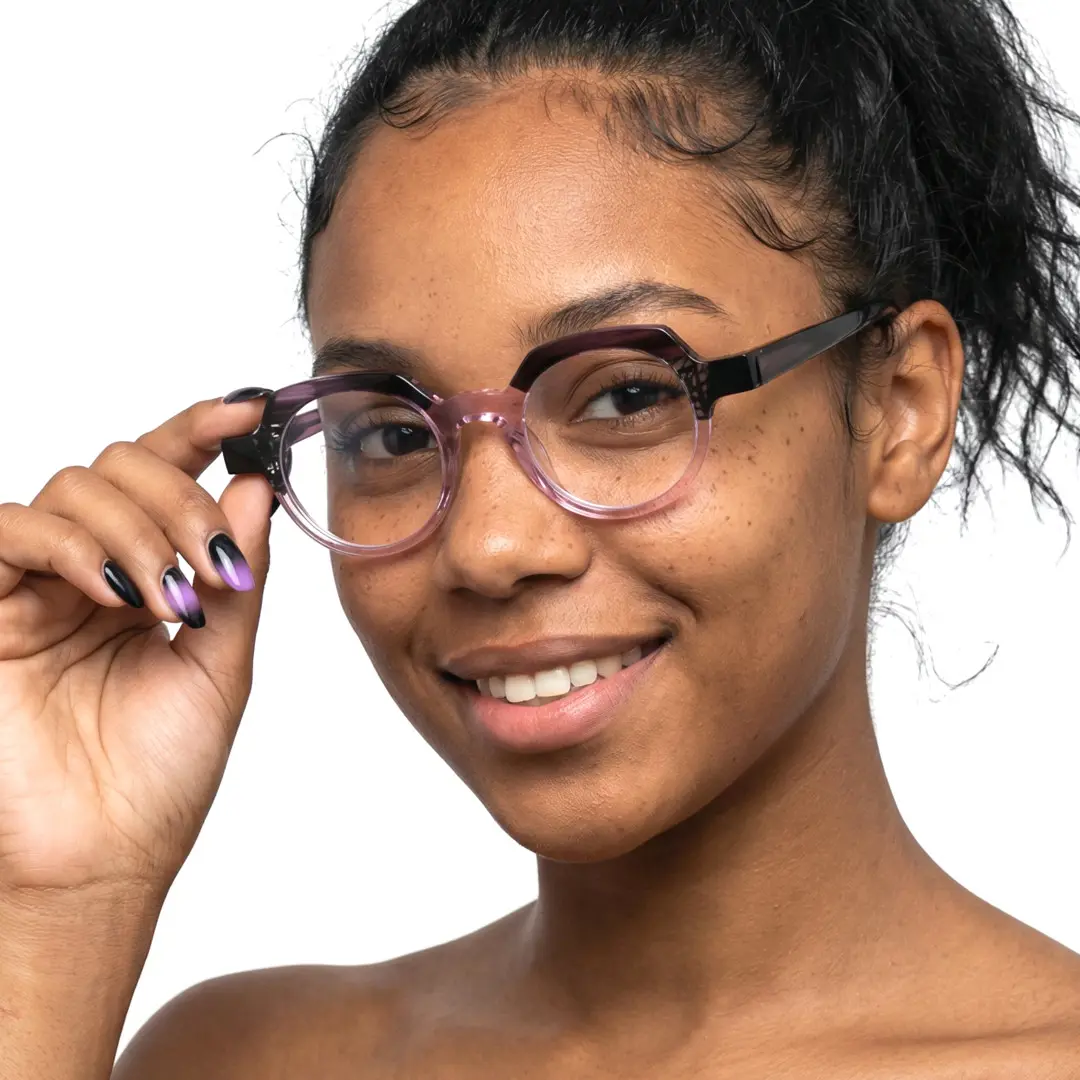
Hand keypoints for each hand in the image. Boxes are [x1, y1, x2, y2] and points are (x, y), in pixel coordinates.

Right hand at [0, 396, 273, 895]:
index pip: (168, 477)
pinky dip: (72, 544)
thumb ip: (238, 572)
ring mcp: (34, 584)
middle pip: (123, 465)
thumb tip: (258, 485)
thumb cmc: (159, 773)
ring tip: (172, 598)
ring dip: (139, 528)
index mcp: (149, 575)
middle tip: (215, 564)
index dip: (203, 431)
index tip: (252, 408)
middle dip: (181, 500)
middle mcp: (91, 568)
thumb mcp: (223, 663)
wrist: (100, 858)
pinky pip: (12, 531)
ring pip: (75, 487)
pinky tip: (114, 592)